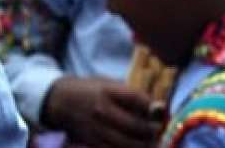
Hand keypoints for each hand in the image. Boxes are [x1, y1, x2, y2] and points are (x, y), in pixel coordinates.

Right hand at [43, 77, 162, 147]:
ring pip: (126, 142)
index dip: (154, 107)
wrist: (61, 101)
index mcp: (108, 91)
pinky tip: (136, 146)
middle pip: (134, 125)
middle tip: (159, 129)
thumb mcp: (109, 83)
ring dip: (143, 144)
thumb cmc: (91, 89)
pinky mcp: (91, 142)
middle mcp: (102, 111)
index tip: (162, 111)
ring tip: (151, 141)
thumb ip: (130, 94)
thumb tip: (155, 106)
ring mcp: (96, 128)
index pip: (137, 99)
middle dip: (152, 129)